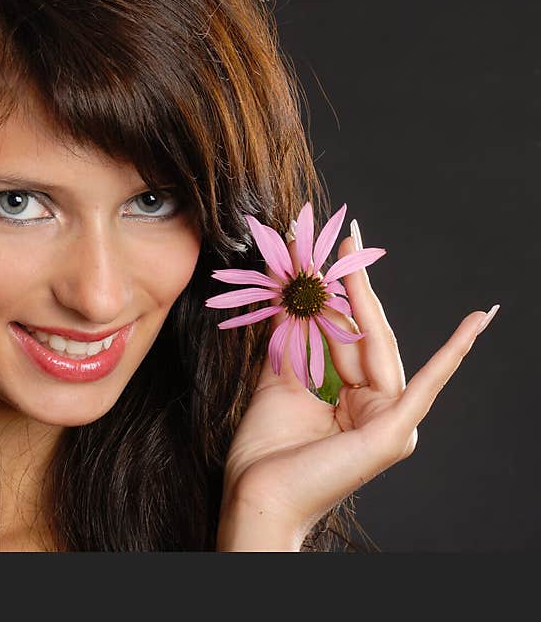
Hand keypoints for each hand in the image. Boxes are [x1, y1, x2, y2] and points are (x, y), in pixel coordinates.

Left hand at [217, 222, 494, 549]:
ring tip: (350, 254)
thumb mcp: (281, 382)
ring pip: (380, 347)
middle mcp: (378, 408)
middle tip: (348, 238)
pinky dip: (453, 353)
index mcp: (352, 402)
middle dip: (353, 286)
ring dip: (363, 298)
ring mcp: (390, 421)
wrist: (257, 496)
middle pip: (367, 336)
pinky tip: (476, 322)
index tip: (330, 254)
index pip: (349, 338)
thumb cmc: (266, 451)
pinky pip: (425, 385)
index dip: (339, 295)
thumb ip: (297, 344)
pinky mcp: (394, 432)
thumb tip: (298, 297)